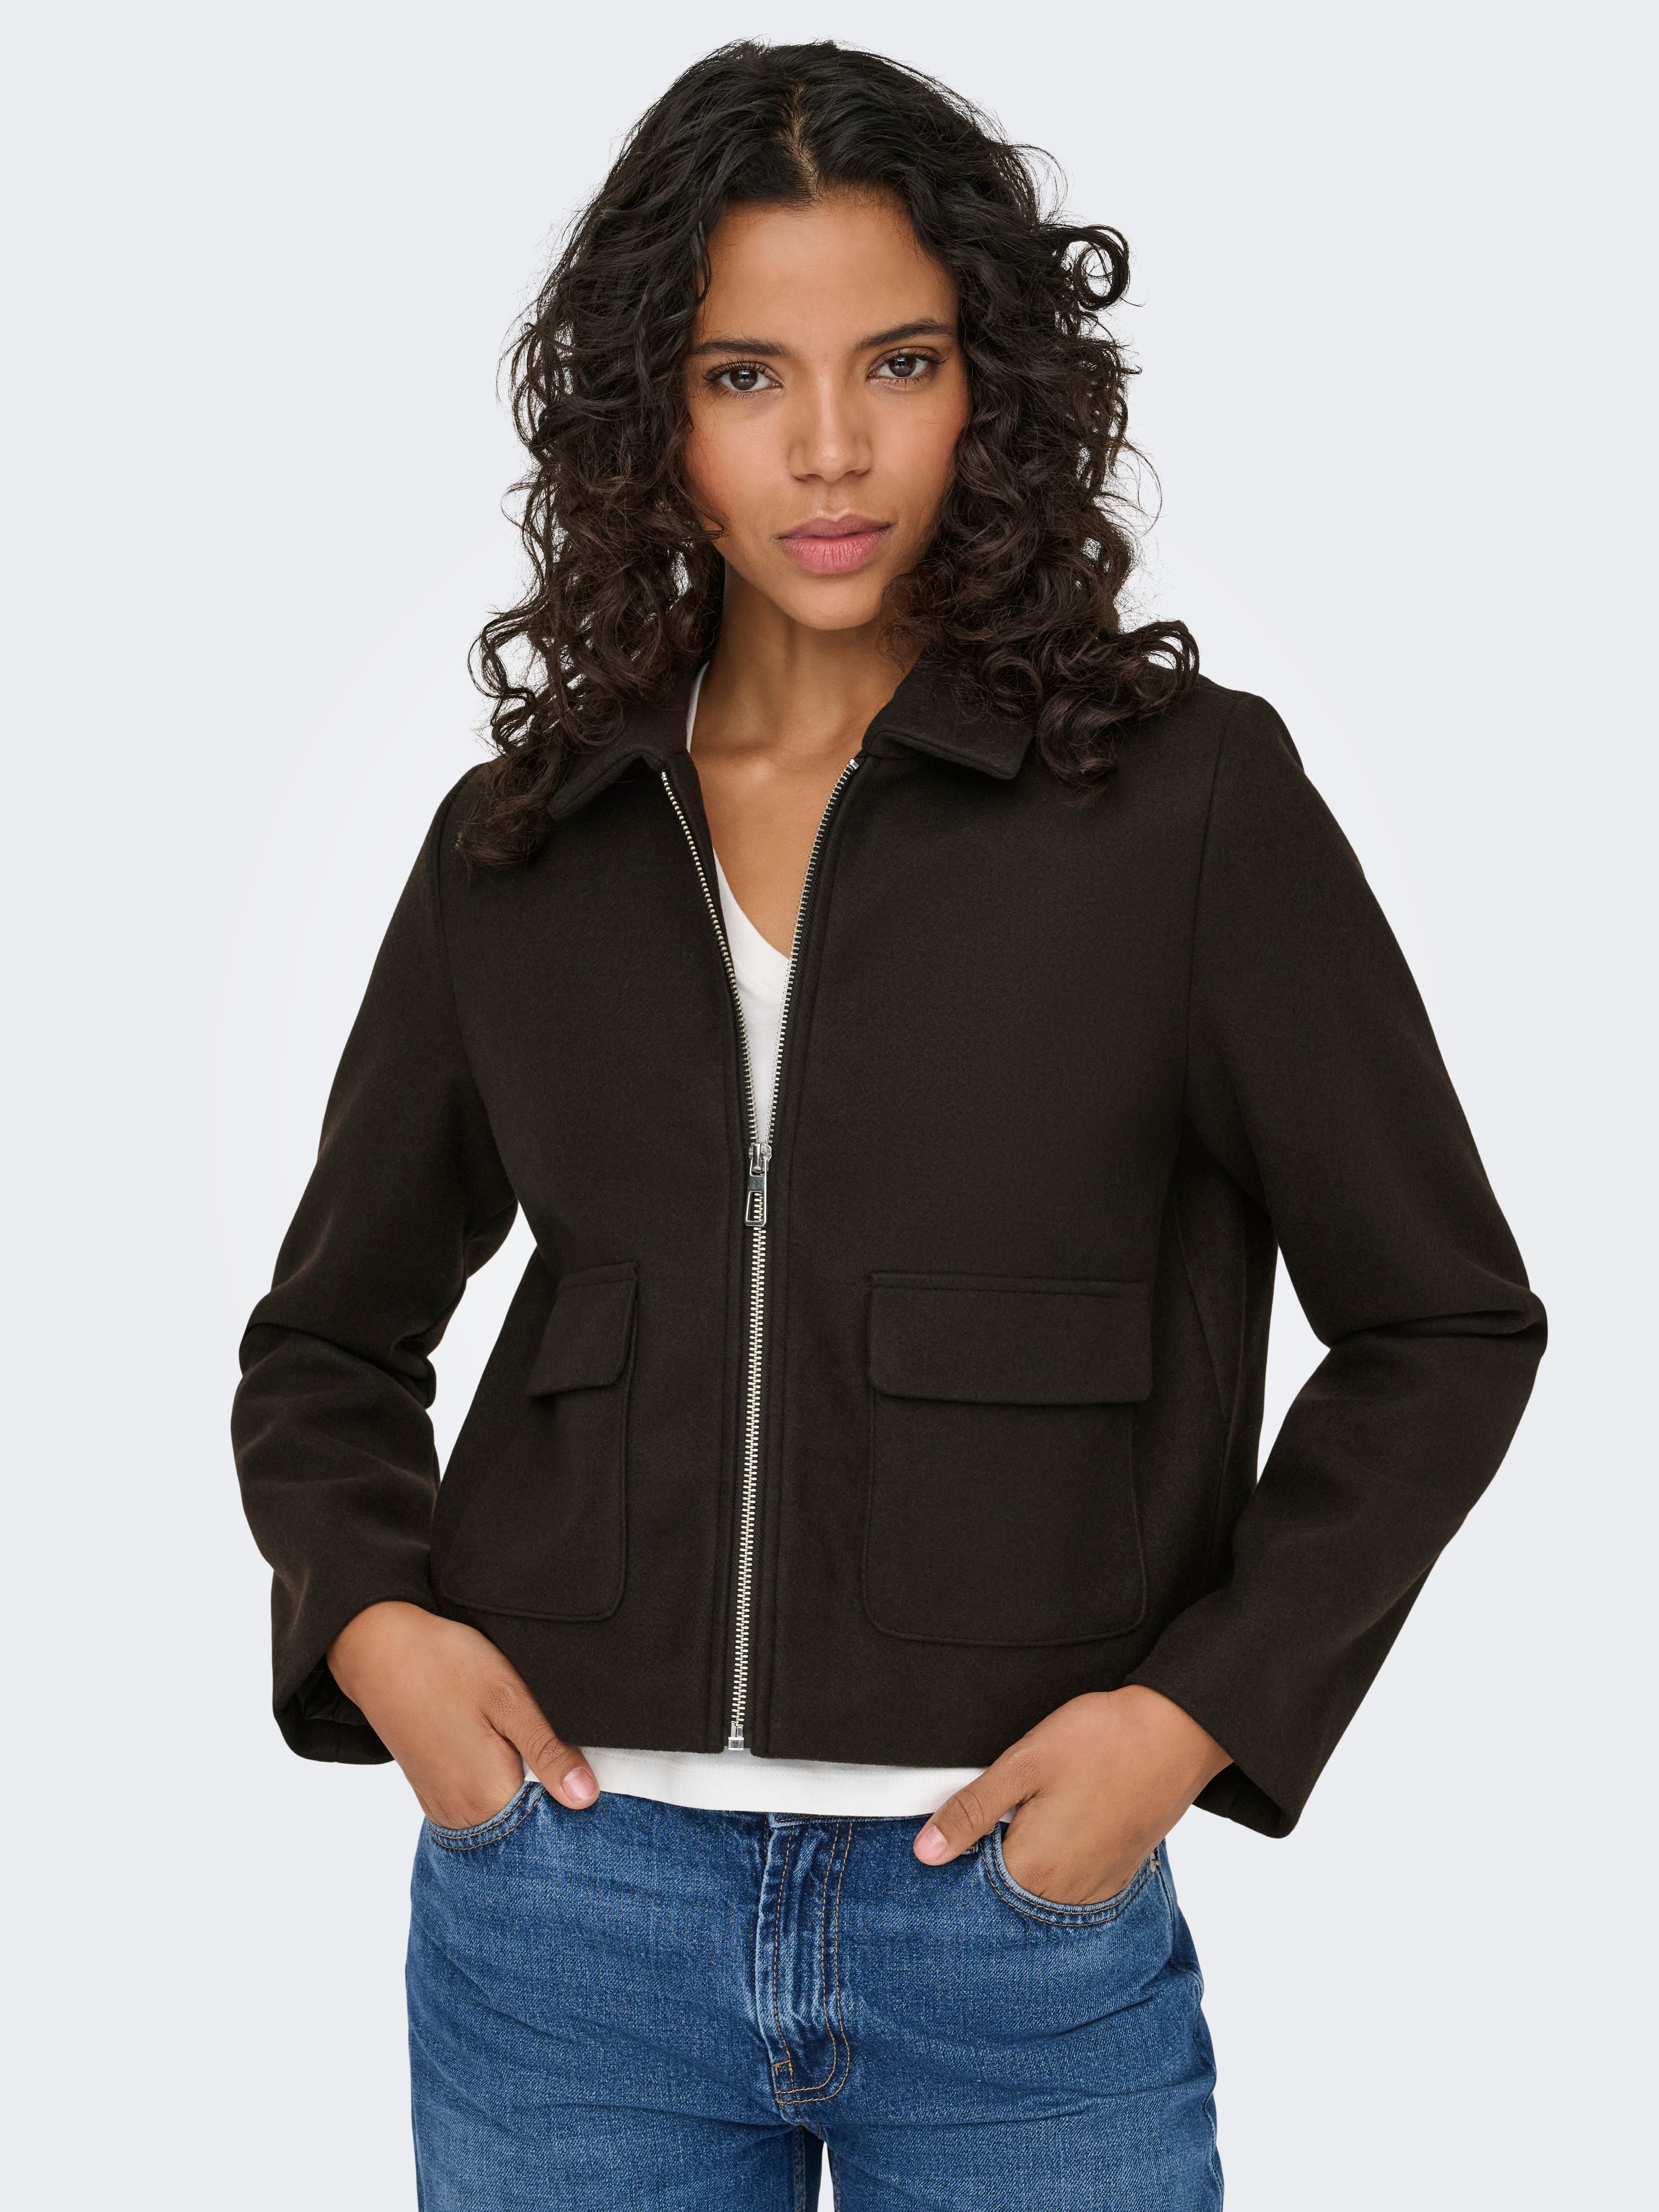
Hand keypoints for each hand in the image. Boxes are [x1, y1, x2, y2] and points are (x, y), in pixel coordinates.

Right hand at [326, 1601, 599, 1828]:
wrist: (377, 1650)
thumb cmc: (445, 1665)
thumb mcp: (509, 1698)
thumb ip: (548, 1752)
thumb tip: (586, 1797)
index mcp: (486, 1796)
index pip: (550, 1826)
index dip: (575, 1800)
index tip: (586, 1772)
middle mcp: (462, 1815)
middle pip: (525, 1826)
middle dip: (552, 1800)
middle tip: (558, 1751)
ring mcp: (442, 1807)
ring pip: (502, 1819)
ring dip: (525, 1795)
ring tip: (530, 1749)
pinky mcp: (432, 1793)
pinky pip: (478, 1809)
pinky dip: (499, 1791)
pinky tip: (505, 1757)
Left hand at [913, 1686, 1230, 1904]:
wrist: (1177, 1732)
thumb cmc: (1103, 1741)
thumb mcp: (1023, 1764)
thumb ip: (971, 1811)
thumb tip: (926, 1852)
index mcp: (1035, 1869)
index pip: (972, 1887)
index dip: (958, 1853)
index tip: (959, 1825)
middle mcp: (1066, 1893)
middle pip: (1006, 1891)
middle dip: (992, 1856)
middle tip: (1004, 1806)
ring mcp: (1096, 1887)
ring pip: (1039, 1888)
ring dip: (1027, 1858)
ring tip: (1036, 1810)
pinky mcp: (1117, 1873)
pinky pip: (1072, 1882)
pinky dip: (1057, 1860)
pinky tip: (1062, 1822)